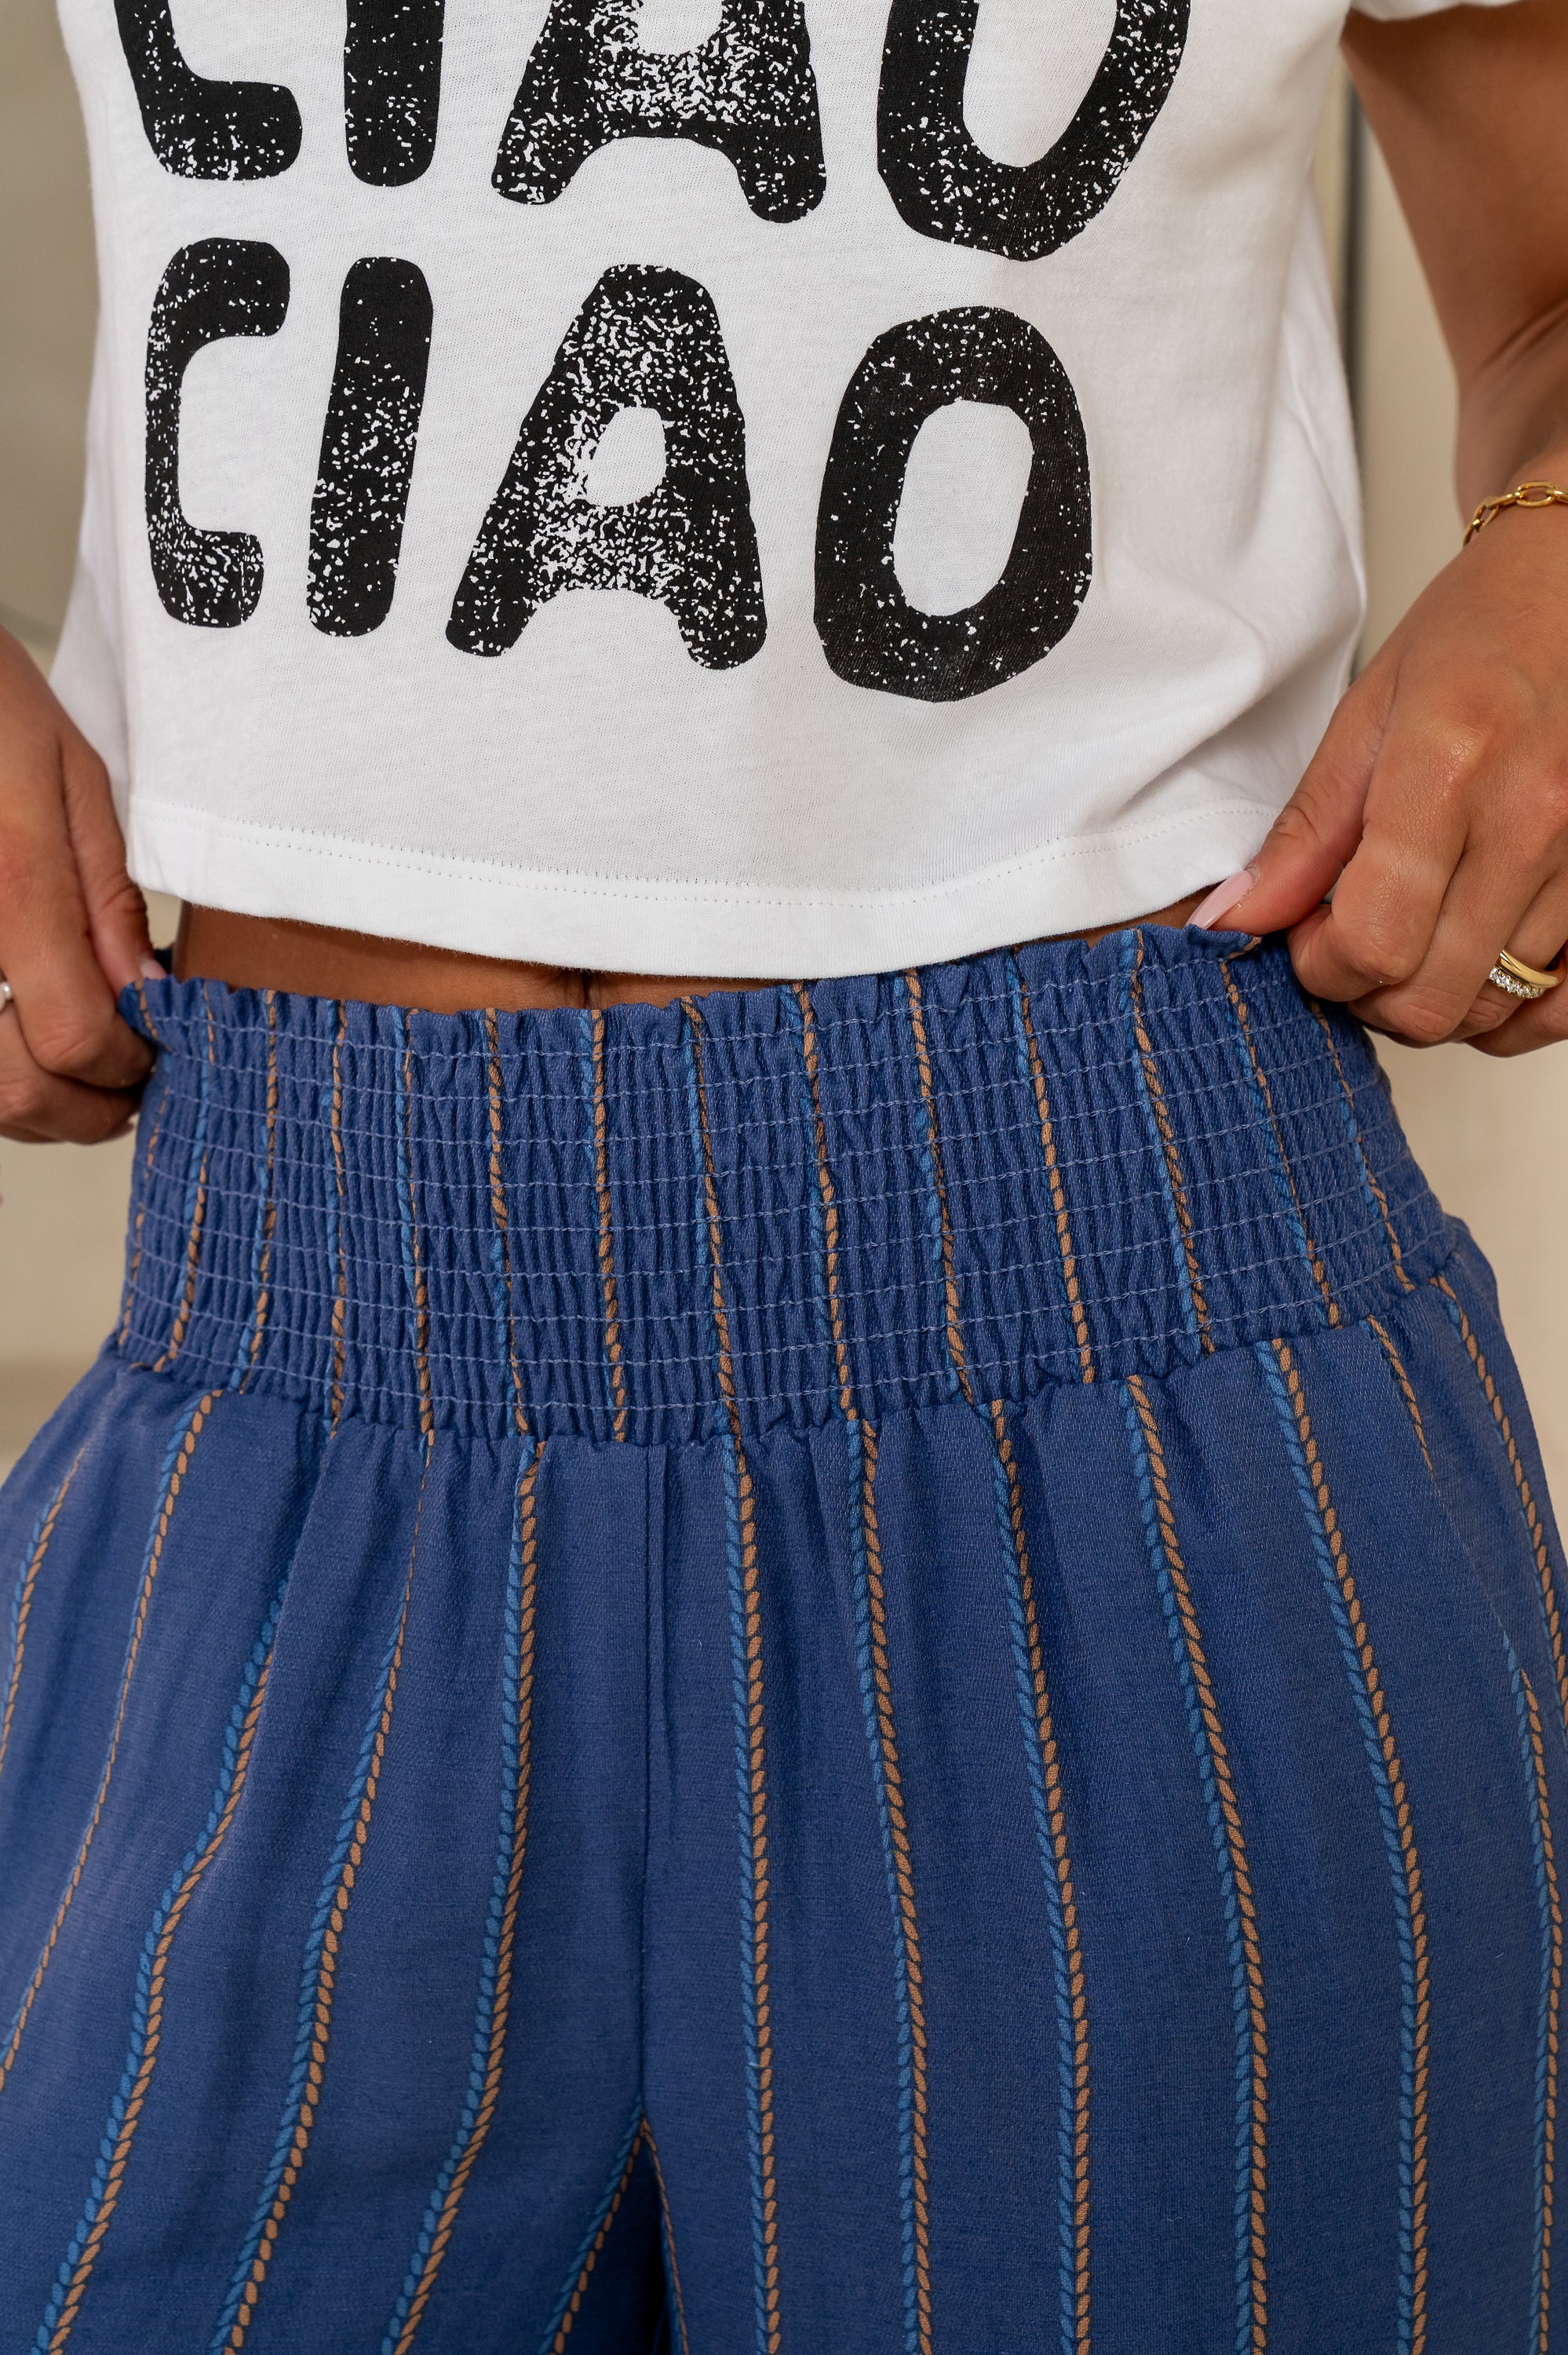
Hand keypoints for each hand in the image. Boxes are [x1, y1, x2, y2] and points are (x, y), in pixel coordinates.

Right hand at [0, 627, 156, 1140]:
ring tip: (85, 1055)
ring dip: (41, 1097)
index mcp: (7, 894)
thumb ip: (106, 902)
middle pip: (14, 1092)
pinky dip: (3, 1071)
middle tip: (129, 1070)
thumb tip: (144, 996)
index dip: (130, 1063)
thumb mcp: (71, 783)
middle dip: (87, 1103)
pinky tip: (29, 1033)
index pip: (75, 1041)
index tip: (160, 1045)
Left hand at [1199, 489, 1567, 1055]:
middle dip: (1366, 994)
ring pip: (1493, 1010)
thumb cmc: (1476, 637)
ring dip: (1431, 1001)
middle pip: (1429, 998)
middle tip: (1349, 945)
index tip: (1306, 935)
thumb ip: (1303, 835)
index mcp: (1449, 768)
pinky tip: (1474, 970)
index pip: (1370, 942)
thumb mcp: (1365, 715)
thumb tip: (1234, 921)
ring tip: (1411, 942)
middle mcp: (1534, 821)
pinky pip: (1566, 1005)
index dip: (1319, 964)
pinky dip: (1513, 1014)